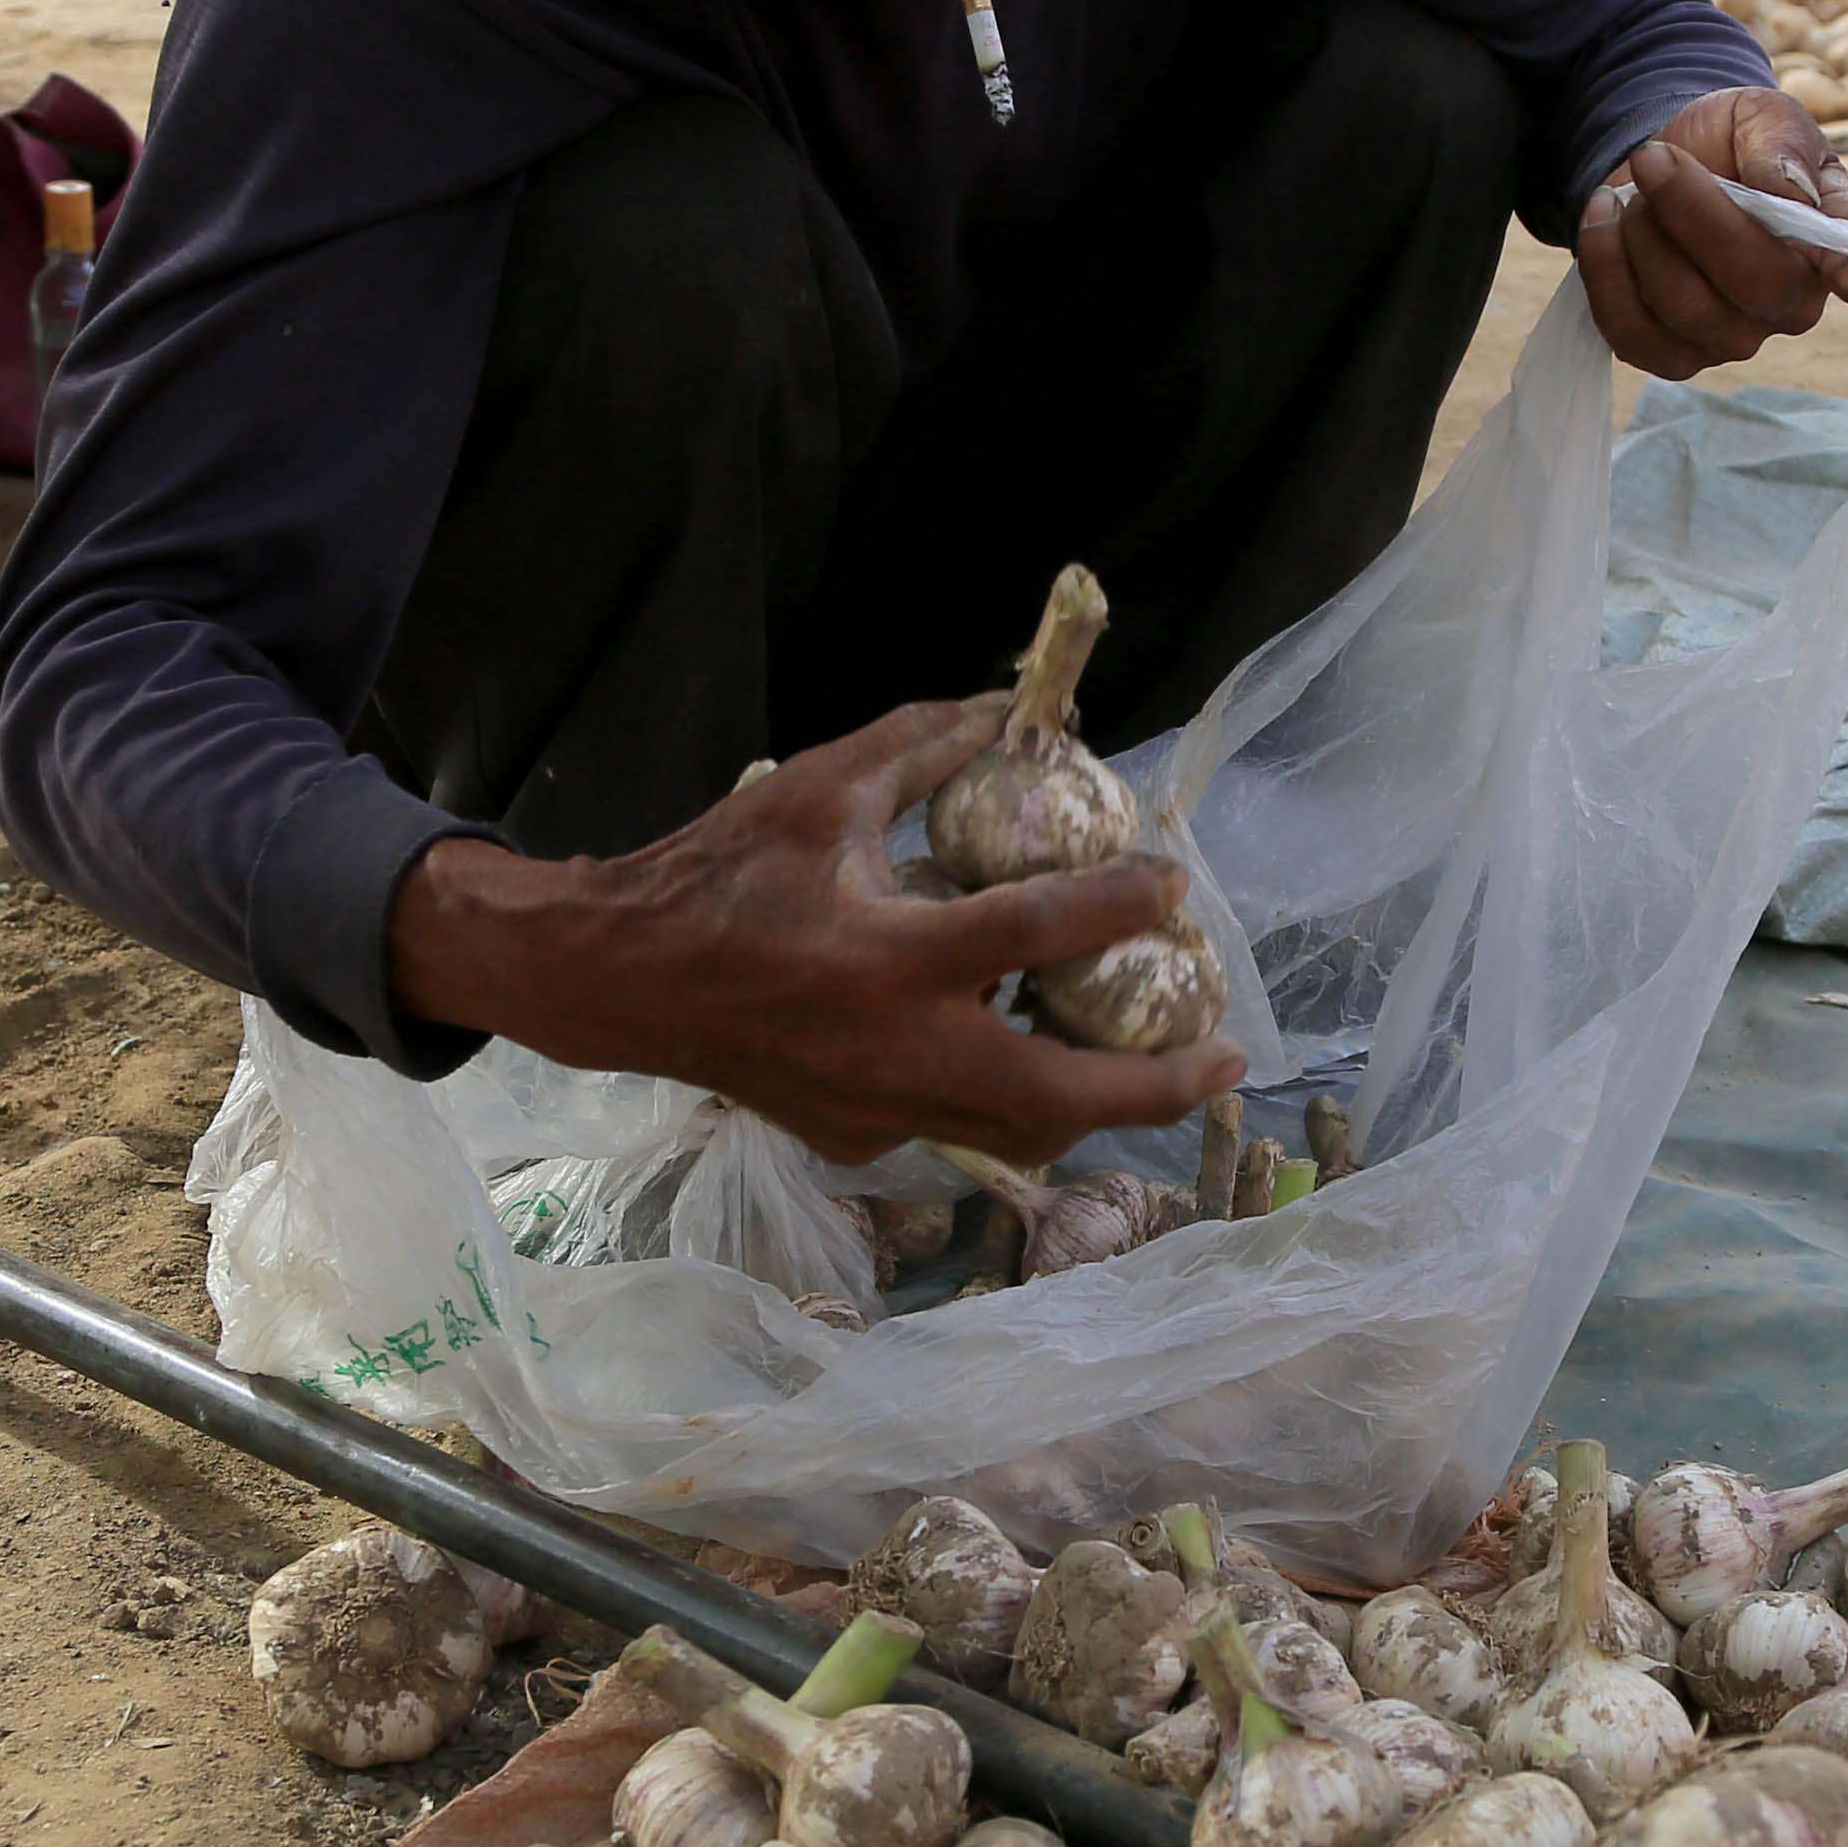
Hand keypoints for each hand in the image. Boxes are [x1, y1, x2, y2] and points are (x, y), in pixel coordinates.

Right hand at [388, 702, 1236, 1163]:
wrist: (620, 981)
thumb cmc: (716, 875)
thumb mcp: (818, 790)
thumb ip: (920, 747)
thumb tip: (1005, 709)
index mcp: (886, 956)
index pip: (1034, 934)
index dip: (1120, 906)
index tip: (1175, 883)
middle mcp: (893, 1049)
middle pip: (1060, 1095)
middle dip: (1157, 1088)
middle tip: (1228, 1058)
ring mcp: (877, 1108)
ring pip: (1021, 1133)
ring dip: (1098, 1106)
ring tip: (1155, 1066)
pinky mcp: (858, 1137)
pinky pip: (959, 1125)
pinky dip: (1012, 1097)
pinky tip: (1034, 1052)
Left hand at [1580, 89, 1847, 382]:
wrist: (1666, 160)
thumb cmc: (1734, 141)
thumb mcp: (1763, 116)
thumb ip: (1782, 147)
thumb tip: (1795, 195)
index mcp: (1834, 241)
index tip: (1846, 278)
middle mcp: (1794, 302)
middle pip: (1753, 282)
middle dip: (1691, 212)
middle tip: (1653, 156)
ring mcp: (1734, 337)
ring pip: (1685, 309)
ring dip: (1640, 237)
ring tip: (1629, 190)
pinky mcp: (1673, 353)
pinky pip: (1633, 336)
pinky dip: (1605, 273)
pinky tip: (1602, 222)